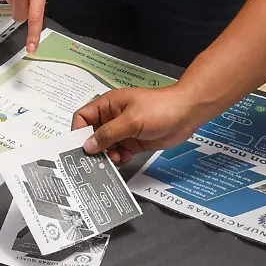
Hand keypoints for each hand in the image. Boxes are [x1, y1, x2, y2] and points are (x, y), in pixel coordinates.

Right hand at [74, 85, 211, 162]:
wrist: (187, 113)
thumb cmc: (160, 108)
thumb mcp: (131, 120)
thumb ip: (108, 133)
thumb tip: (88, 145)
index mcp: (108, 105)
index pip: (83, 117)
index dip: (78, 131)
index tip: (79, 147)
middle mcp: (112, 118)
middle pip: (93, 135)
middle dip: (93, 148)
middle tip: (95, 161)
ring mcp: (123, 131)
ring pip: (105, 146)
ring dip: (106, 155)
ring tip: (113, 160)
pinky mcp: (133, 142)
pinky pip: (118, 153)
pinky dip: (118, 159)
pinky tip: (123, 160)